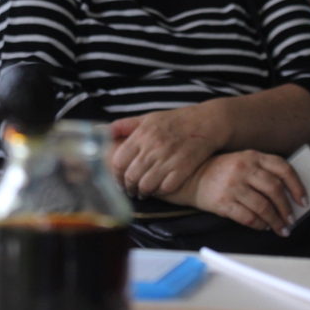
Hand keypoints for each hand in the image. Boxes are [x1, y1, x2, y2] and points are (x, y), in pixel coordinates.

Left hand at [110, 105, 225, 196]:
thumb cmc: (175, 120)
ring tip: (142, 192)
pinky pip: (166, 187)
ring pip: (146, 185)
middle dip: (127, 187)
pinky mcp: (184, 168)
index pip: (118, 161)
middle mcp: (153, 146)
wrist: (207, 121)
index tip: (118, 180)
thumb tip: (102, 132)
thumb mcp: (148, 118)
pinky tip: (158, 189)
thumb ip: (125, 125)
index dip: (115, 175)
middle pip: (131, 176)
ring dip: (142, 192)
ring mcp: (169, 158)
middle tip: (129, 190)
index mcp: (142, 134)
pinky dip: (160, 192)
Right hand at [179, 150, 307, 234]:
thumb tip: (288, 195)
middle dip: (287, 208)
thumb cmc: (219, 172)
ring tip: (281, 228)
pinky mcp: (223, 202)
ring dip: (276, 221)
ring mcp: (232, 185)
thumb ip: (262, 172)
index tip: (303, 200)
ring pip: (264, 207)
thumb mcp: (241, 162)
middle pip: (275, 190)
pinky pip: (249, 218)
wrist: (189, 179)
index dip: (297, 185)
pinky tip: (263, 227)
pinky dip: (260, 225)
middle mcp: (243, 168)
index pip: (283, 168)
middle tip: (291, 219)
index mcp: (251, 156)